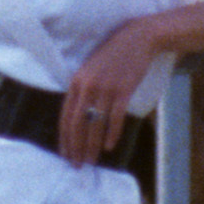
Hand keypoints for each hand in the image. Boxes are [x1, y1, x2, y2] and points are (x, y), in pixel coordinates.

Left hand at [61, 18, 158, 165]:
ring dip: (92, 146)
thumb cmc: (114, 55)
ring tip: (92, 161)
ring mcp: (105, 88)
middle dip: (76, 147)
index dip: (65, 138)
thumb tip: (78, 117)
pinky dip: (112, 134)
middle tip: (77, 165)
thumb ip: (82, 90)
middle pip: (77, 124)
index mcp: (76, 81)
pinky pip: (115, 118)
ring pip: (95, 124)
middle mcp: (87, 86)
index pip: (66, 116)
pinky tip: (109, 146)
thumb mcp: (91, 69)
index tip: (66, 154)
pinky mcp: (123, 90)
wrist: (138, 38)